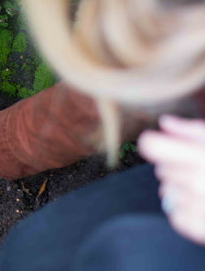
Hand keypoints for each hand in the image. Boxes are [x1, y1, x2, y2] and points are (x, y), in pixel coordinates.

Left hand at [138, 115, 204, 244]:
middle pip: (161, 169)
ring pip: (166, 192)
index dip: (154, 143)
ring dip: (181, 189)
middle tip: (203, 169)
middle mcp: (197, 182)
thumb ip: (192, 130)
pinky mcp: (199, 229)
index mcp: (201, 157)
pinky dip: (185, 210)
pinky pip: (174, 214)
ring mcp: (198, 207)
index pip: (152, 146)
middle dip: (177, 166)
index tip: (160, 143)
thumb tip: (164, 122)